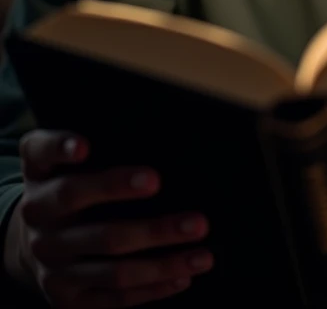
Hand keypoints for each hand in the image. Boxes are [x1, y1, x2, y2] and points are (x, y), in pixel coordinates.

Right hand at [4, 128, 213, 307]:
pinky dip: (151, 289)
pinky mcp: (66, 298)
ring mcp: (53, 266)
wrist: (29, 239)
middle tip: (197, 221)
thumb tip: (150, 129)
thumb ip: (83, 140)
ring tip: (203, 252)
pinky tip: (182, 277)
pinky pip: (113, 299)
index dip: (61, 149)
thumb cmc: (63, 184)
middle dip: (150, 227)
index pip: (44, 157)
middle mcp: (40, 223)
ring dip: (164, 263)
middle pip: (99, 229)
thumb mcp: (59, 158)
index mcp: (40, 179)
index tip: (86, 146)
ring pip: (114, 271)